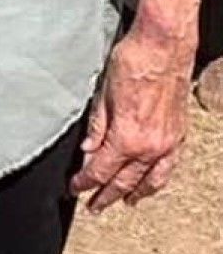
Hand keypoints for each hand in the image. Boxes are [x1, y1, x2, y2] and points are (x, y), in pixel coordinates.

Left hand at [69, 23, 195, 212]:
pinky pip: (167, 167)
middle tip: (94, 206)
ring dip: (134, 193)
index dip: (86, 183)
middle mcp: (150, 146)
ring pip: (149, 179)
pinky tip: (151, 182)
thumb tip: (88, 150)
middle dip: (106, 195)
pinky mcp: (178, 134)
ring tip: (123, 202)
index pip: (101, 170)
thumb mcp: (103, 93)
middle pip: (124, 180)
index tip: (75, 189)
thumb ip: (97, 126)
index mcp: (127, 137)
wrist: (163, 47)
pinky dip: (156, 179)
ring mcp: (167, 143)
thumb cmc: (131, 62)